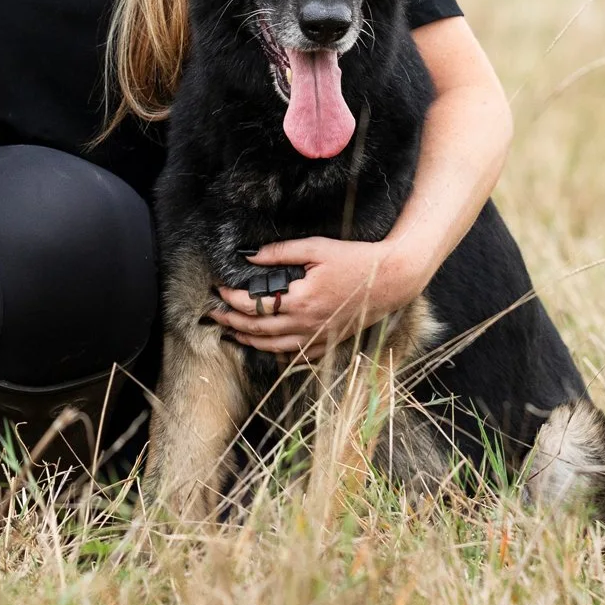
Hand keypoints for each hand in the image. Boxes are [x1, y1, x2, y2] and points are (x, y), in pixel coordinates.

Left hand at [211, 235, 434, 357]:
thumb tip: (249, 255)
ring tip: (232, 334)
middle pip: (258, 330)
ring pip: (273, 348)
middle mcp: (306, 324)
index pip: (254, 305)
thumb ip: (280, 253)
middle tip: (214, 316)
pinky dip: (277, 354)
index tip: (219, 291)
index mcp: (300, 300)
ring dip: (248, 342)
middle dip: (232, 323)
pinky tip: (267, 349)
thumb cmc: (354, 260)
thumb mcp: (316, 248)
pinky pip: (297, 356)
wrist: (390, 280)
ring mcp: (318, 337)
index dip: (232, 299)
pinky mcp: (328, 343)